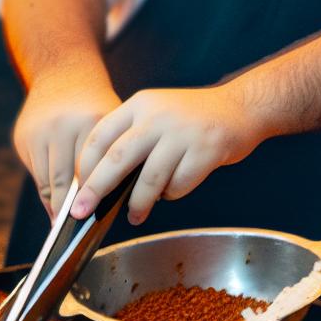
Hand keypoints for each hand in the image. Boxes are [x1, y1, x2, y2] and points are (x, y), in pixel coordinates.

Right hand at [11, 61, 119, 214]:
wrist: (63, 73)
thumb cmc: (95, 105)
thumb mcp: (111, 124)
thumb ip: (110, 159)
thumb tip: (102, 203)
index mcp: (92, 122)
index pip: (90, 173)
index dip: (88, 200)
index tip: (89, 220)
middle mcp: (62, 126)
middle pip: (63, 181)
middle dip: (67, 208)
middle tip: (71, 228)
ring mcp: (39, 131)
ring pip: (45, 180)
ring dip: (53, 201)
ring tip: (61, 219)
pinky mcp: (22, 136)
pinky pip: (34, 171)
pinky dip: (44, 186)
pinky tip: (52, 197)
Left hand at [72, 83, 270, 223]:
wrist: (242, 107)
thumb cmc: (191, 120)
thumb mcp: (155, 114)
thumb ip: (130, 139)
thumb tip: (97, 182)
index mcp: (139, 105)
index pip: (100, 136)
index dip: (85, 166)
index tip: (78, 189)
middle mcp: (157, 116)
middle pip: (117, 159)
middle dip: (96, 190)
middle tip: (82, 212)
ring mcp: (183, 133)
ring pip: (149, 179)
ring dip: (138, 203)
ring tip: (135, 216)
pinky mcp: (206, 150)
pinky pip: (178, 186)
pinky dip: (171, 194)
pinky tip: (173, 189)